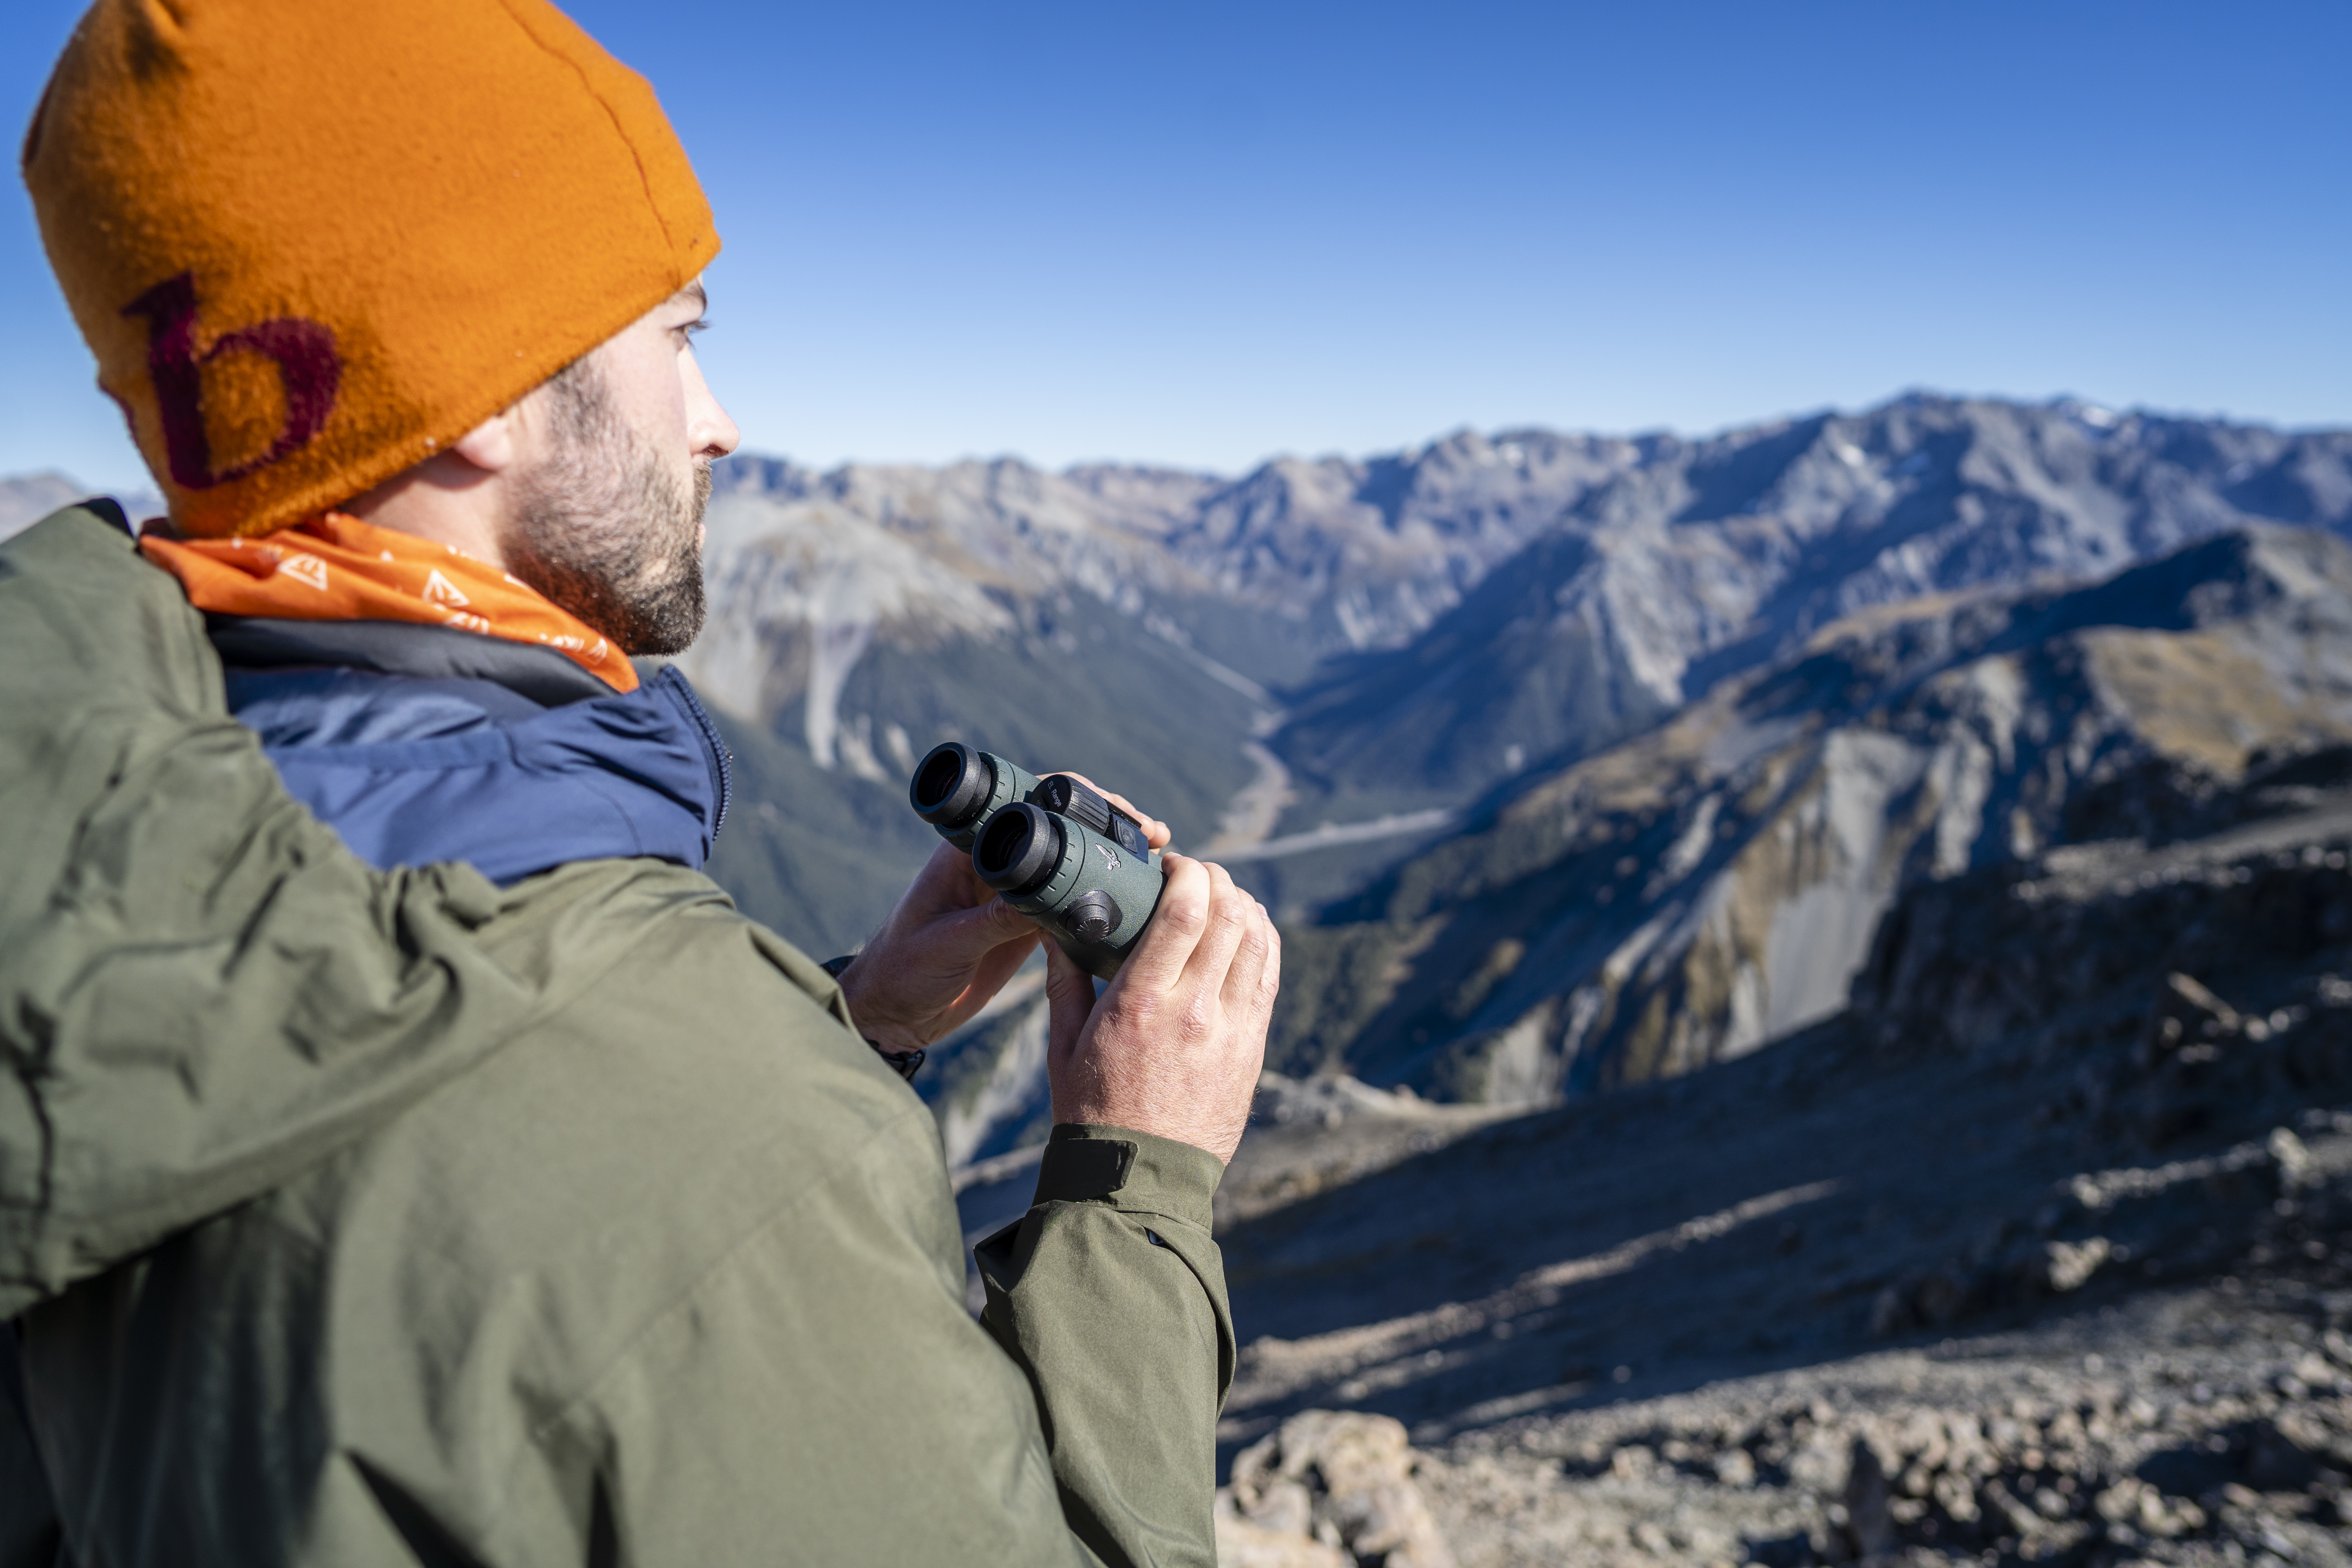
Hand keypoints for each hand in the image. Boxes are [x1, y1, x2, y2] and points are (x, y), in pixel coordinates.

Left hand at [835, 772, 1169, 1053]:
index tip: (1118, 811)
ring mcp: (1013, 895)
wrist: (891, 1015)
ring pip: (1071, 865)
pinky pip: (1069, 905)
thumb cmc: (901, 971)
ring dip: (1111, 862)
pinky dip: (1101, 901)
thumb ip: (994, 922)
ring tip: (1157, 861)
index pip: (1026, 801)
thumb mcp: (948, 943)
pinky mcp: (1023, 927)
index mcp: (967, 850)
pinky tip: (1136, 903)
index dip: (1076, 797)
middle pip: (1060, 828)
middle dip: (1108, 826)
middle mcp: (994, 864)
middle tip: (1153, 836)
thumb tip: (1049, 903)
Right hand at [1044, 854, 1277, 1163]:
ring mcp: (1231, 1030)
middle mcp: (1194, 1010)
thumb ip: (1064, 980)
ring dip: (1243, 903)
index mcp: (1141, 1004)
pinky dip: (1262, 939)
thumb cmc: (1092, 1109)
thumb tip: (1059, 929)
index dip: (1186, 871)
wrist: (1138, 1177)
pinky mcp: (1252, 1047)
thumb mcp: (1062, 1044)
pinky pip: (1270, 975)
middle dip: (1216, 877)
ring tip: (1220, 896)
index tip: (1170, 864)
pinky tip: (1245, 929)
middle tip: (1195, 874)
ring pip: (1258, 938)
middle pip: (1229, 913)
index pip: (1185, 910)